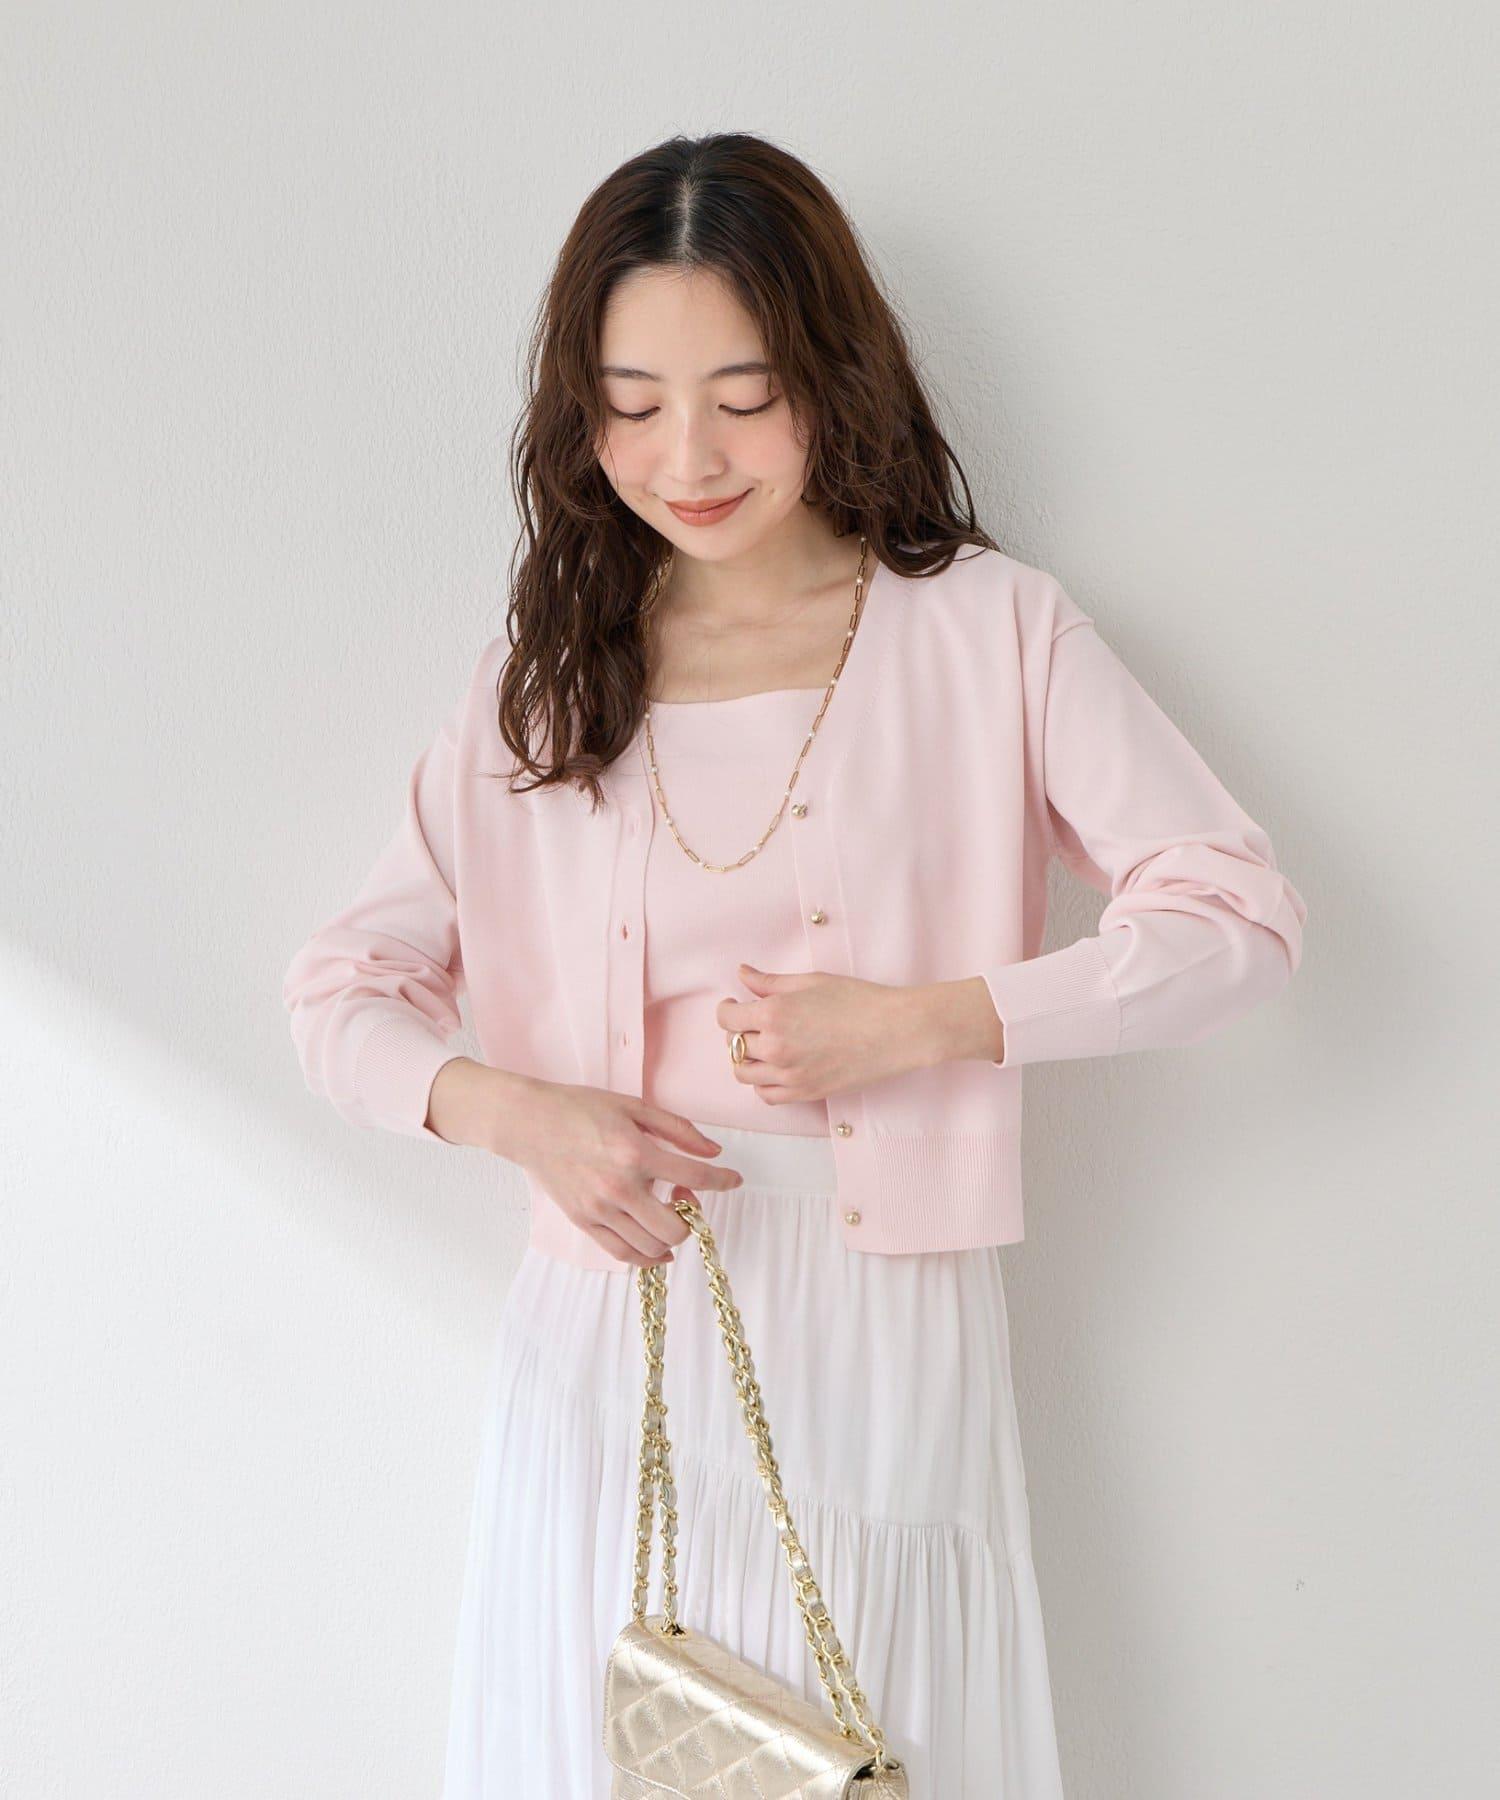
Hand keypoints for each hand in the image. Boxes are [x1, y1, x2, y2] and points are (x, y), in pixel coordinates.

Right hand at [488, 1076, 744, 1268]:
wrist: (529, 1124)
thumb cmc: (580, 1108)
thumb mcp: (634, 1106)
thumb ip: (678, 1129)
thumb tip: (713, 1153)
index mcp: (635, 1152)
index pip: (695, 1177)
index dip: (724, 1181)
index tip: (734, 1180)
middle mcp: (619, 1187)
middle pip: (675, 1227)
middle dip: (692, 1215)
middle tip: (684, 1193)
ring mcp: (600, 1209)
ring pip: (652, 1246)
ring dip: (671, 1235)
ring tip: (665, 1211)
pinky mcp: (584, 1222)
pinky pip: (623, 1253)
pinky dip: (647, 1257)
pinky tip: (658, 1246)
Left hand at [714, 964, 930, 1103]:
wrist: (895, 1031)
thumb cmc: (859, 1000)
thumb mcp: (811, 982)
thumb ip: (770, 981)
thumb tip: (742, 974)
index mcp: (774, 1013)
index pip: (727, 1018)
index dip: (727, 1008)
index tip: (735, 1004)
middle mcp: (776, 1046)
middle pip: (733, 1044)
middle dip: (739, 1031)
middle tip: (754, 1022)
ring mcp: (789, 1074)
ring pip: (744, 1074)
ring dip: (746, 1058)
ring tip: (762, 1046)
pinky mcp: (805, 1092)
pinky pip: (766, 1095)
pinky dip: (763, 1082)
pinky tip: (775, 1068)